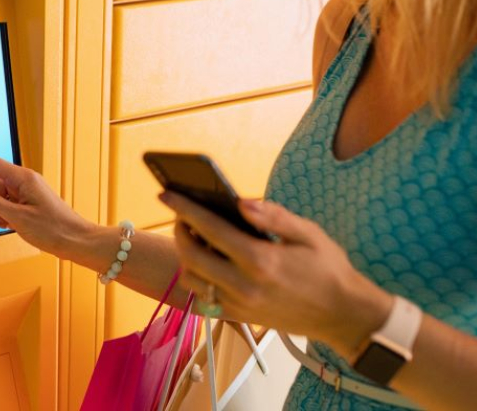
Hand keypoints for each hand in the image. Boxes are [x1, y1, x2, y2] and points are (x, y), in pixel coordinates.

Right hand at [0, 150, 92, 256]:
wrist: (75, 241)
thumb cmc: (54, 229)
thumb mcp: (19, 219)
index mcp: (22, 178)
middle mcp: (21, 182)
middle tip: (9, 220)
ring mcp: (22, 193)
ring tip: (16, 224)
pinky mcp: (22, 204)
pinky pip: (1, 208)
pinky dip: (3, 218)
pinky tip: (17, 226)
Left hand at [162, 192, 393, 357]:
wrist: (344, 316)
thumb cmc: (329, 270)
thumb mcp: (309, 234)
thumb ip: (273, 216)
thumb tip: (241, 201)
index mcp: (260, 260)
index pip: (210, 229)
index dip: (185, 208)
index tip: (166, 193)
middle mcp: (244, 286)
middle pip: (191, 256)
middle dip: (179, 231)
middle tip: (180, 215)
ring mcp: (239, 305)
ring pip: (192, 280)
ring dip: (185, 257)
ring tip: (193, 239)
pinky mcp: (239, 318)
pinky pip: (203, 299)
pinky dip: (197, 280)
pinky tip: (206, 264)